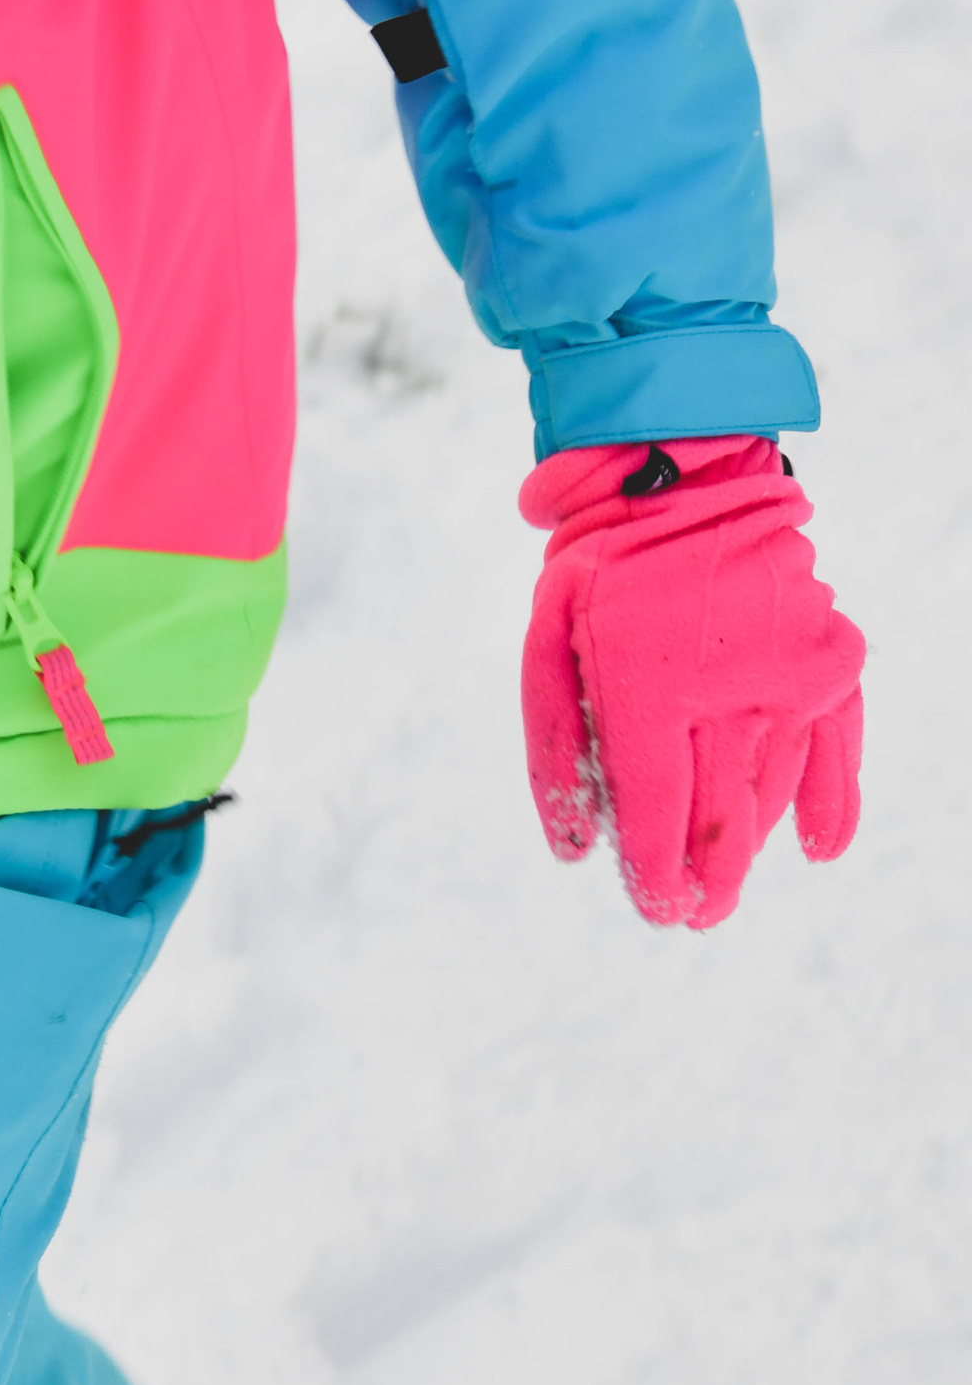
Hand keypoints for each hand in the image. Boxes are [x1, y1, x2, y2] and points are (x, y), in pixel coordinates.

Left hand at [519, 435, 863, 929]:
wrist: (686, 469)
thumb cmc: (601, 561)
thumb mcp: (545, 639)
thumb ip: (555, 747)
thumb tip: (576, 851)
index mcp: (649, 687)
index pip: (658, 819)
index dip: (656, 877)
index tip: (656, 909)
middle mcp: (729, 692)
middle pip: (723, 825)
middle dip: (705, 883)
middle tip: (692, 915)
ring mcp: (790, 678)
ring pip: (773, 795)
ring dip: (751, 849)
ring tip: (727, 883)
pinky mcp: (829, 663)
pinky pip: (839, 753)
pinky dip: (831, 807)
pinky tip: (815, 849)